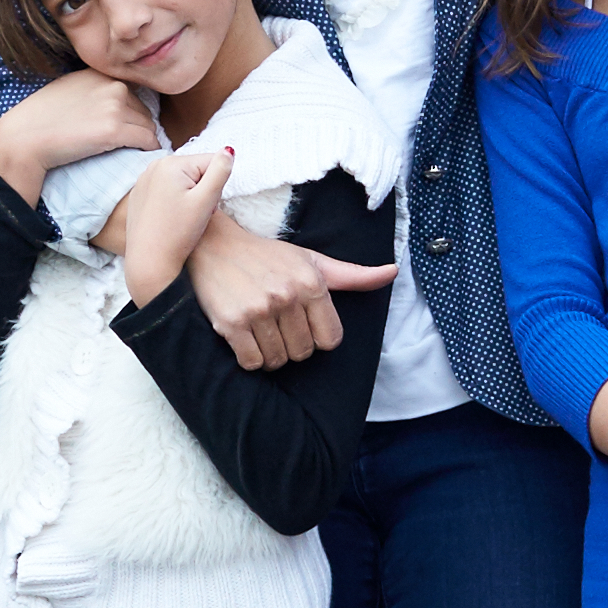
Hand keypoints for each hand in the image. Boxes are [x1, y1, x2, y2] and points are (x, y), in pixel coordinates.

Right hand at [0, 70, 161, 197]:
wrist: (25, 138)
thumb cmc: (40, 119)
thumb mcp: (68, 90)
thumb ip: (91, 90)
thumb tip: (111, 104)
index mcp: (99, 74)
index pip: (131, 91)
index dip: (130, 111)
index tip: (126, 126)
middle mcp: (111, 85)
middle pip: (143, 109)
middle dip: (137, 126)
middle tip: (128, 142)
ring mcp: (115, 107)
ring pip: (148, 126)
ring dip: (143, 139)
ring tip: (132, 151)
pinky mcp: (115, 130)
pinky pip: (148, 140)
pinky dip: (148, 149)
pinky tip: (140, 155)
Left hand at [109, 143, 234, 301]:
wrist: (149, 261)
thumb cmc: (178, 233)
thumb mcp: (206, 201)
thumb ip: (220, 171)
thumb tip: (229, 150)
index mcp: (172, 163)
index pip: (211, 163)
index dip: (216, 187)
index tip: (206, 208)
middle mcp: (154, 165)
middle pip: (195, 171)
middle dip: (202, 190)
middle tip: (196, 215)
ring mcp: (144, 179)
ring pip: (182, 181)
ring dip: (189, 196)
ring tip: (184, 219)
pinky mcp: (139, 194)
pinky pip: (166, 190)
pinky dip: (173, 202)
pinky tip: (171, 220)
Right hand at [186, 211, 397, 368]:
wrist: (214, 245)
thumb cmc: (268, 257)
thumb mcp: (312, 261)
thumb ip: (353, 274)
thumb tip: (392, 272)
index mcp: (311, 282)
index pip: (330, 340)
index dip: (317, 336)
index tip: (301, 322)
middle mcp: (287, 296)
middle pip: (303, 353)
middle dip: (292, 345)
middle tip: (276, 323)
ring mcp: (258, 310)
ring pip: (278, 360)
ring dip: (270, 353)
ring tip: (260, 328)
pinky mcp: (231, 323)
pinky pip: (252, 362)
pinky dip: (250, 357)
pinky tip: (245, 337)